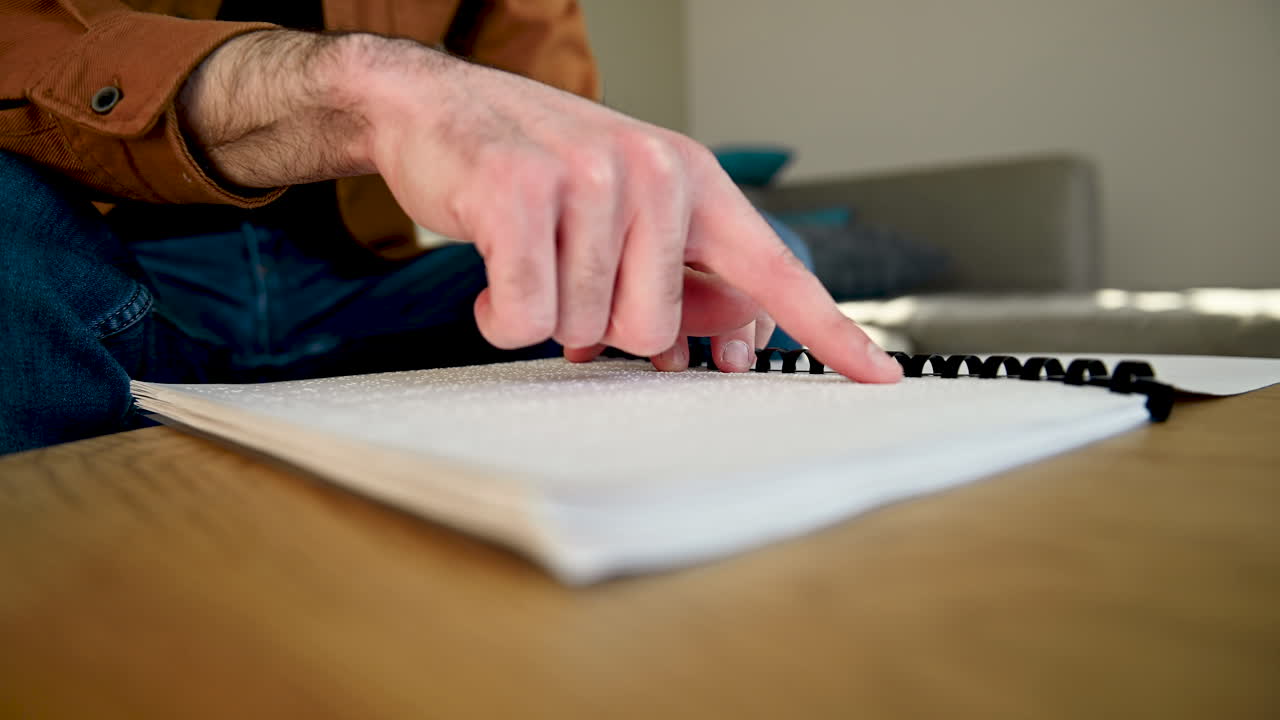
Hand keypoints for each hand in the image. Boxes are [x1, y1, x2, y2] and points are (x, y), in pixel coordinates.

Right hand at [177, 31, 901, 382]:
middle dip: (602, 327)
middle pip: (654, 332)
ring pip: (583, 328)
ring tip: (528, 259)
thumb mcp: (625, 212)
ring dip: (544, 314)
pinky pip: (524, 317)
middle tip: (571, 283)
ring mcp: (589, 179)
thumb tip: (728, 342)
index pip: (773, 269)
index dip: (828, 332)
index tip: (879, 378)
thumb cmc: (537, 168)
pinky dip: (499, 316)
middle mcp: (654, 174)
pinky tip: (491, 273)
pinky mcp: (520, 192)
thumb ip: (682, 273)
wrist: (438, 107)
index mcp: (693, 180)